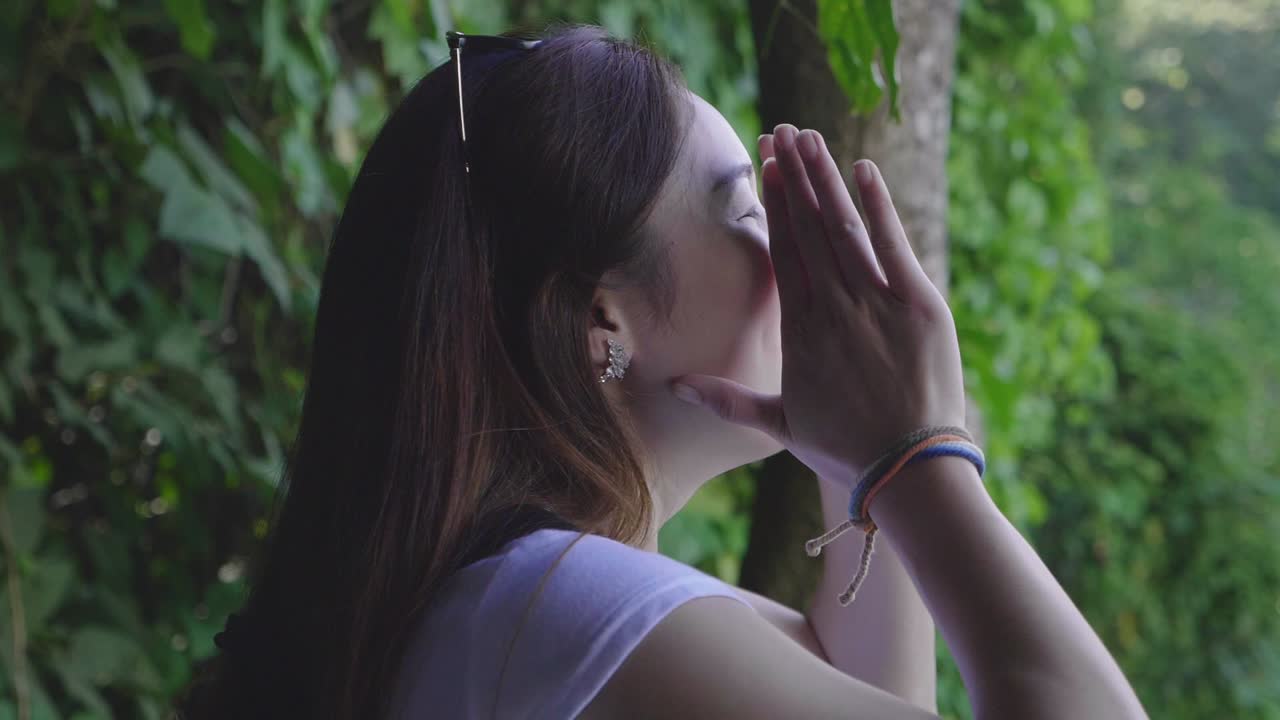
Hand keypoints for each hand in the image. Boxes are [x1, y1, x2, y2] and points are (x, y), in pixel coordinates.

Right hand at [670, 124, 966, 490]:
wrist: (907, 468)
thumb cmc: (843, 449)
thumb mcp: (778, 425)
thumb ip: (724, 399)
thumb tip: (671, 386)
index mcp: (799, 331)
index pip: (784, 252)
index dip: (775, 206)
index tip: (766, 166)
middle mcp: (833, 307)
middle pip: (809, 229)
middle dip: (795, 176)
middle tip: (782, 131)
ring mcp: (876, 302)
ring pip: (844, 227)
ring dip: (827, 179)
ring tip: (810, 137)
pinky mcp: (918, 304)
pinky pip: (893, 243)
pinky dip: (878, 205)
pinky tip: (864, 169)